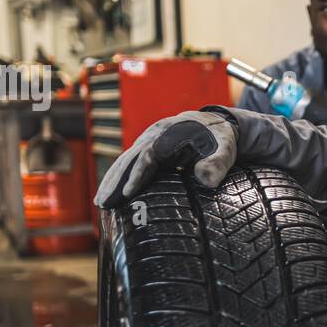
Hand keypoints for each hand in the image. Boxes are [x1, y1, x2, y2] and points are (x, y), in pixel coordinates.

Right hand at [94, 110, 236, 207]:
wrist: (215, 123)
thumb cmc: (221, 138)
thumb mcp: (226, 149)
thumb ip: (219, 163)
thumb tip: (207, 180)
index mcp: (170, 134)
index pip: (149, 156)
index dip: (138, 174)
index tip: (128, 194)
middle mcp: (154, 136)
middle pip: (130, 159)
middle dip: (115, 181)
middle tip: (103, 203)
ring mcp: (148, 142)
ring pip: (125, 162)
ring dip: (111, 181)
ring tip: (100, 203)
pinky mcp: (148, 149)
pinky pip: (130, 164)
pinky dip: (119, 178)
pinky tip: (111, 194)